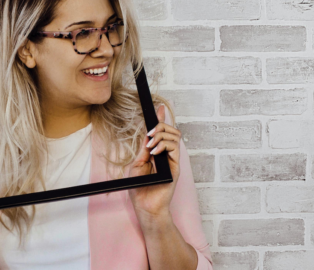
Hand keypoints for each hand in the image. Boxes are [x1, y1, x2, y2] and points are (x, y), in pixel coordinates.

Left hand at [127, 105, 181, 220]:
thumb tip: (147, 134)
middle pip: (171, 131)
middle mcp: (166, 155)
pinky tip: (154, 152)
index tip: (159, 108)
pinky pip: (175, 148)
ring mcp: (172, 160)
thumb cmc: (139, 188)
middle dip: (160, 126)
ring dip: (161, 136)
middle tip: (149, 134)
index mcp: (156, 153)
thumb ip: (144, 149)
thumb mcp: (137, 163)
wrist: (145, 205)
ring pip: (175, 136)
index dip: (161, 119)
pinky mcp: (175, 167)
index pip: (161, 133)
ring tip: (150, 145)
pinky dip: (164, 145)